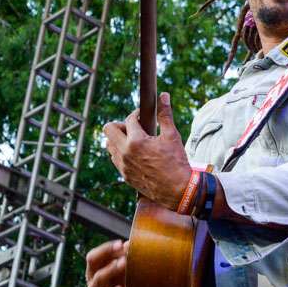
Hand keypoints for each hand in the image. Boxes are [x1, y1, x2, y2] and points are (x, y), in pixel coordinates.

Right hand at [85, 239, 128, 286]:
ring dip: (111, 269)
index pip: (94, 254)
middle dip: (107, 254)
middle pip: (93, 262)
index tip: (120, 244)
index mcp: (94, 266)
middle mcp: (92, 276)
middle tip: (122, 251)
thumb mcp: (115, 268)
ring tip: (123, 263)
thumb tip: (128, 244)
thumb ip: (121, 256)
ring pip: (99, 278)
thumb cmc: (113, 280)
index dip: (106, 248)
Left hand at [103, 92, 192, 210]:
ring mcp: (123, 166)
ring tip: (134, 140)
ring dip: (118, 139)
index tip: (143, 115)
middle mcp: (125, 153)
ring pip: (109, 145)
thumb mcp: (172, 136)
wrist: (178, 190)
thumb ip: (165, 115)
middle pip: (108, 129)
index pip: (129, 120)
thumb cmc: (177, 162)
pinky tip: (136, 153)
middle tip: (134, 127)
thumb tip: (164, 95)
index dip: (137, 114)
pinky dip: (121, 152)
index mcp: (136, 141)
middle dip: (120, 124)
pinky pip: (115, 159)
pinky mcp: (125, 176)